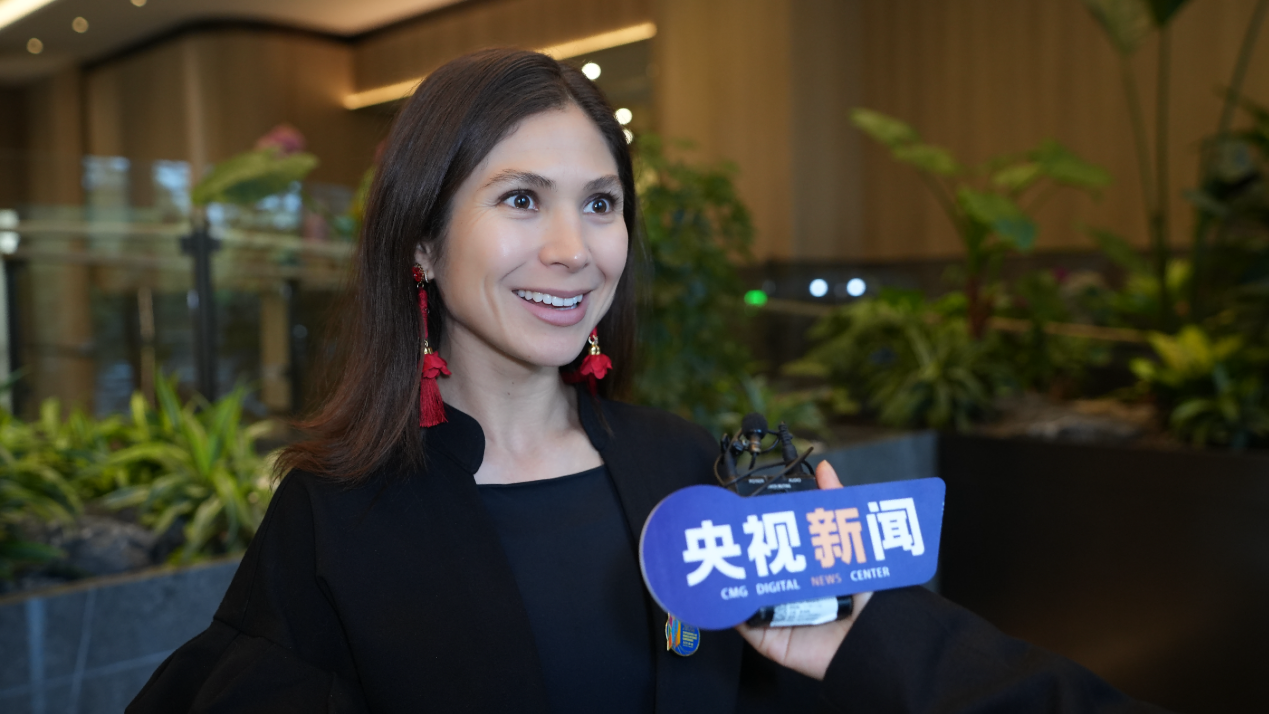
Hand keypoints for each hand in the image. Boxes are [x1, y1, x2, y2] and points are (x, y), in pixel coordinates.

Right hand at [734, 460, 872, 679]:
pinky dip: (728, 609)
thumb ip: (836, 505)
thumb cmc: (872, 593)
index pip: (775, 542)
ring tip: (711, 553)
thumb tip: (824, 468)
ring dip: (726, 576)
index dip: (756, 528)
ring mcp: (777, 614)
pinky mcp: (769, 639)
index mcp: (807, 565)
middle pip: (755, 566)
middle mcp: (791, 589)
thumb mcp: (856, 538)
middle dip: (736, 549)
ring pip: (742, 592)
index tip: (739, 511)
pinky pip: (742, 624)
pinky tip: (721, 588)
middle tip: (719, 530)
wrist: (877, 640)